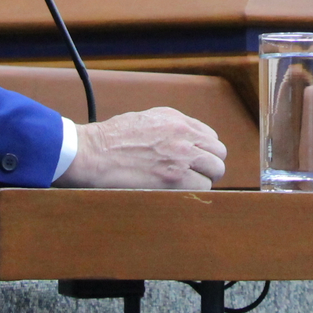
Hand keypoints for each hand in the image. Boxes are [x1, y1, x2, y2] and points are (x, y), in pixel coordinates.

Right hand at [55, 107, 226, 188]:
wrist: (94, 152)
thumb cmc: (111, 139)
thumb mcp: (145, 119)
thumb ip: (169, 127)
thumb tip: (183, 140)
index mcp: (177, 120)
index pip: (210, 137)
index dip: (204, 152)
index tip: (195, 162)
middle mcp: (184, 134)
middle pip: (218, 153)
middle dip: (209, 166)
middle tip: (194, 176)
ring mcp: (181, 156)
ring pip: (215, 171)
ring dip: (204, 180)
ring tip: (186, 186)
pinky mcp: (174, 177)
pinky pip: (201, 187)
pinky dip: (193, 192)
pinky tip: (178, 192)